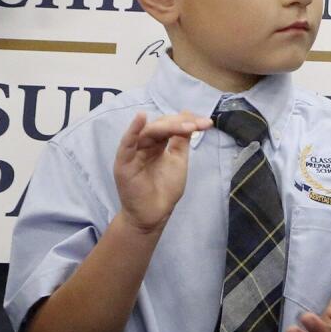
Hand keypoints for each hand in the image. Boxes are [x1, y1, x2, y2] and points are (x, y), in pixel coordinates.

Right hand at [111, 110, 211, 234]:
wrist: (154, 214)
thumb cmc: (165, 189)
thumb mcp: (178, 160)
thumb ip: (181, 141)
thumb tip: (189, 117)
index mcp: (156, 144)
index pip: (169, 126)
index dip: (187, 122)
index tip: (206, 123)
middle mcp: (143, 146)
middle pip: (160, 127)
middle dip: (180, 123)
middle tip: (199, 124)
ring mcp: (133, 154)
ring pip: (147, 133)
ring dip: (167, 126)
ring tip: (187, 126)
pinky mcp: (123, 164)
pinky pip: (126, 145)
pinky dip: (132, 131)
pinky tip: (141, 118)